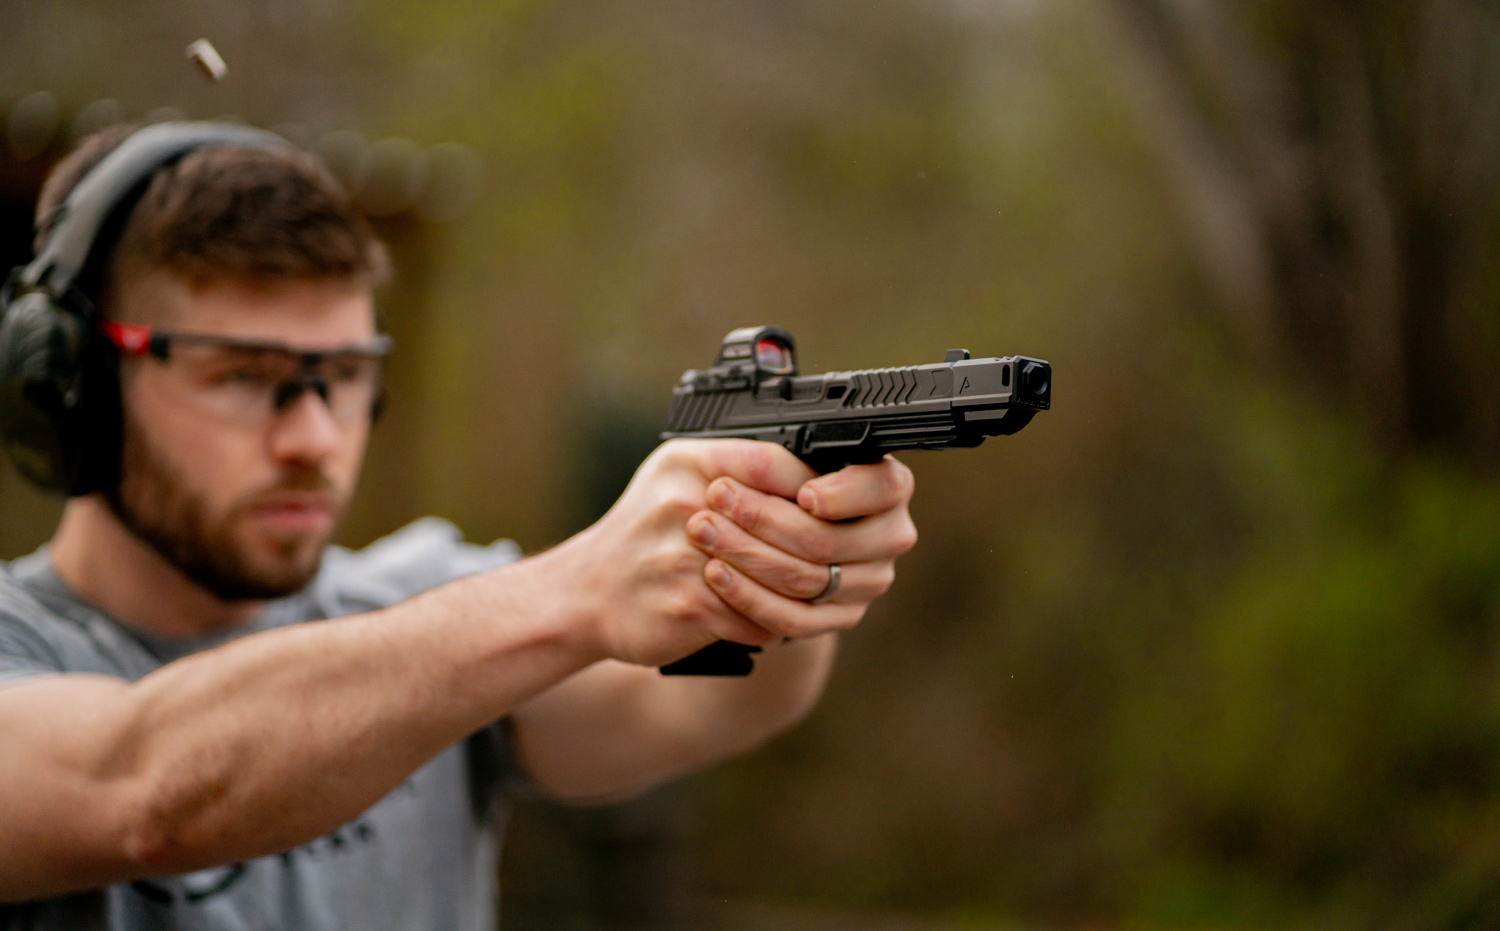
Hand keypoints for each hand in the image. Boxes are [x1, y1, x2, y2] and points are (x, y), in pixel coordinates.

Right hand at [557, 440, 915, 666]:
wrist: (585, 594)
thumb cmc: (643, 534)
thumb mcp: (677, 477)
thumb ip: (736, 467)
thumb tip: (814, 474)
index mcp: (689, 462)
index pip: (775, 464)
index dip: (813, 489)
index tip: (830, 510)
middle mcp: (686, 504)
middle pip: (787, 523)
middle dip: (816, 548)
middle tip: (836, 559)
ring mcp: (685, 557)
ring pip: (780, 575)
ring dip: (800, 590)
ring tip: (812, 592)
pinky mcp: (687, 606)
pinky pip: (757, 617)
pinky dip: (771, 622)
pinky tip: (772, 620)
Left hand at [684, 454, 916, 640]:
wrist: (764, 528)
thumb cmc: (770, 480)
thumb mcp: (767, 458)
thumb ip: (772, 460)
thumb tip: (763, 467)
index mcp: (887, 486)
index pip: (884, 488)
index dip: (842, 494)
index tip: (801, 494)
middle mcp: (888, 535)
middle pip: (830, 539)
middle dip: (765, 519)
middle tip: (717, 497)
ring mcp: (868, 582)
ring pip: (809, 579)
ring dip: (748, 556)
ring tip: (704, 532)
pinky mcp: (840, 617)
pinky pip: (796, 619)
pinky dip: (750, 597)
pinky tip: (717, 575)